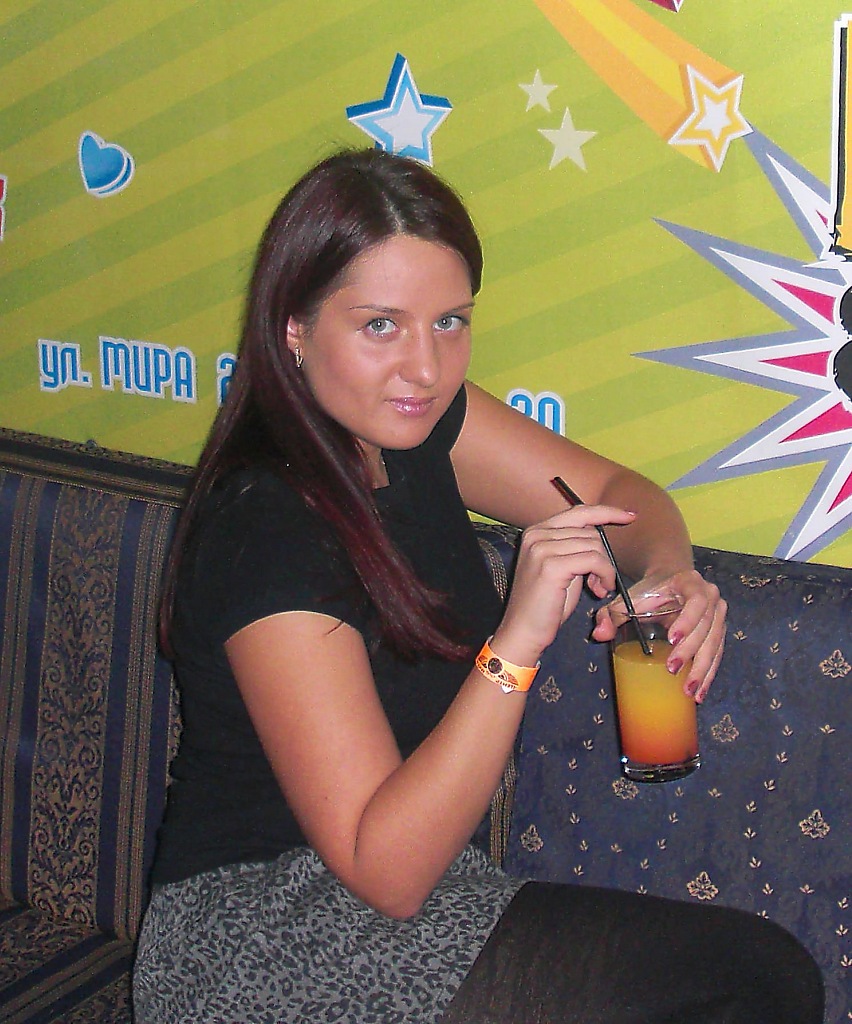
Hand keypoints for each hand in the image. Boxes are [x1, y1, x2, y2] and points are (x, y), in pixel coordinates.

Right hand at [493, 505, 636, 665]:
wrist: (522, 631)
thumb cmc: (545, 604)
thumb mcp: (561, 567)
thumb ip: (574, 546)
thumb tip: (601, 532)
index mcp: (536, 531)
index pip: (578, 512)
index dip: (606, 512)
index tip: (630, 516)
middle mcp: (536, 534)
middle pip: (590, 532)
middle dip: (603, 556)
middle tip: (600, 582)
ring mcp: (542, 548)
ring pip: (594, 546)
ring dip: (605, 569)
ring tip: (597, 588)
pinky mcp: (551, 566)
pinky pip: (594, 560)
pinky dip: (604, 574)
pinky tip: (599, 590)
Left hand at [593, 569, 726, 702]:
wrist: (671, 582)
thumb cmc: (649, 592)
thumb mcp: (629, 598)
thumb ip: (610, 613)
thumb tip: (598, 635)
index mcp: (690, 583)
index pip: (696, 601)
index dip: (687, 620)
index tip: (672, 639)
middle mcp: (711, 596)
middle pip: (706, 626)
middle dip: (690, 651)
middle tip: (672, 670)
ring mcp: (718, 615)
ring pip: (714, 643)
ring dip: (703, 669)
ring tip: (688, 690)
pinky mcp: (719, 631)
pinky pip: (717, 654)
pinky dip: (709, 674)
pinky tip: (699, 692)